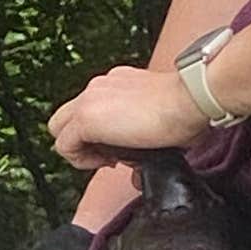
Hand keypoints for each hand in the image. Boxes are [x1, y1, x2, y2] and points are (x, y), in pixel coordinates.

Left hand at [47, 60, 205, 168]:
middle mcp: (99, 86)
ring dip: (80, 150)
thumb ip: (141, 135)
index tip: (121, 147)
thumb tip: (137, 166)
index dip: (99, 135)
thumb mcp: (157, 121)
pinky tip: (106, 162)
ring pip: (60, 129)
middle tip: (108, 156)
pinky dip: (80, 160)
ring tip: (108, 160)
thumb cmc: (187, 110)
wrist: (190, 99)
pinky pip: (64, 145)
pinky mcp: (85, 117)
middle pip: (67, 117)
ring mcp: (89, 99)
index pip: (91, 108)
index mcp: (117, 83)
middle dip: (82, 141)